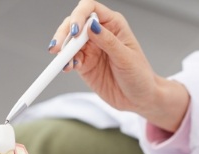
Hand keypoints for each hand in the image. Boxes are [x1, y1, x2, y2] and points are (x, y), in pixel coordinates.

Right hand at [51, 0, 188, 131]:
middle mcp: (99, 33)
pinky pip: (70, 59)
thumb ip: (108, 42)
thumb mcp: (126, 58)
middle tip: (59, 48)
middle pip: (74, 23)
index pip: (90, 9)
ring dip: (63, 50)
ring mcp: (90, 48)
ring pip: (69, 41)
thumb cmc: (139, 76)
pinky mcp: (84, 64)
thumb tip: (91, 25)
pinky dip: (66, 62)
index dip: (79, 15)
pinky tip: (68, 67)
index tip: (75, 30)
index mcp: (113, 24)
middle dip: (64, 33)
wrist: (139, 99)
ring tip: (63, 61)